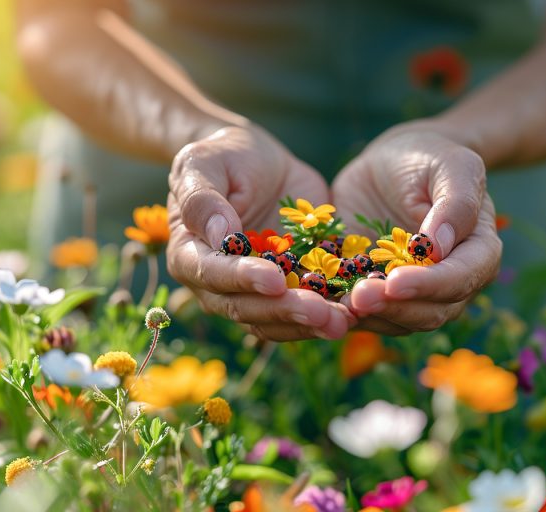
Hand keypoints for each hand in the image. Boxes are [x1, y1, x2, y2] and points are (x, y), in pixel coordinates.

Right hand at [167, 126, 354, 340]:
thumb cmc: (223, 157)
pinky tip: (355, 313)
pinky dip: (327, 314)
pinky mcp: (289, 287)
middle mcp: (218, 284)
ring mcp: (254, 292)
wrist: (257, 160)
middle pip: (247, 307)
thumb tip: (220, 236)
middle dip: (285, 310)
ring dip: (309, 323)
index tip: (274, 279)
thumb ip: (202, 199)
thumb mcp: (203, 163)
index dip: (243, 279)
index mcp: (190, 255)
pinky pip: (304, 311)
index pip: (212, 275)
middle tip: (321, 312)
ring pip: (276, 319)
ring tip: (343, 321)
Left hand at [331, 121, 501, 334]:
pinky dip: (346, 312)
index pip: (461, 278)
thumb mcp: (451, 165)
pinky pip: (367, 314)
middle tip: (359, 297)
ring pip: (399, 320)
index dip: (429, 285)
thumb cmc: (430, 158)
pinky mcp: (379, 293)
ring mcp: (414, 293)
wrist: (393, 164)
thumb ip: (456, 202)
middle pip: (431, 311)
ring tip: (339, 301)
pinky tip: (324, 302)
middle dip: (394, 307)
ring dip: (370, 316)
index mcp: (478, 252)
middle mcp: (451, 282)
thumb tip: (438, 247)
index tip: (395, 282)